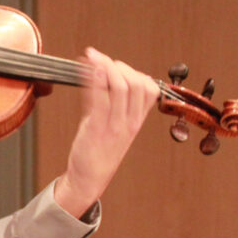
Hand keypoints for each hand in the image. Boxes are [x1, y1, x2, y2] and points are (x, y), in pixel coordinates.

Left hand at [53, 47, 158, 216]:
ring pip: (120, 87)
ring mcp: (114, 125)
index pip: (150, 89)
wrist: (88, 179)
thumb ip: (120, 105)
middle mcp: (129, 122)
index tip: (118, 66)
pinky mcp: (96, 128)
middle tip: (102, 60)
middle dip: (118, 65)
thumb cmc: (100, 151)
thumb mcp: (118, 127)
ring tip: (92, 58)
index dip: (135, 72)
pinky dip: (94, 79)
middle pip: (136, 84)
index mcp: (137, 120)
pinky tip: (87, 69)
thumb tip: (113, 76)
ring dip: (105, 67)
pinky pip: (99, 98)